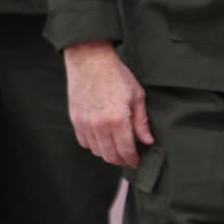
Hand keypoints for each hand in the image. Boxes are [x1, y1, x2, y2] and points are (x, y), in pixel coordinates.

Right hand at [64, 40, 153, 167]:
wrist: (90, 61)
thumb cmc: (116, 76)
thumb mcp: (137, 96)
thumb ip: (141, 122)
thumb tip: (147, 141)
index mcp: (118, 120)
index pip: (126, 150)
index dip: (132, 160)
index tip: (137, 162)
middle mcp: (99, 125)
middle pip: (110, 155)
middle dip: (121, 160)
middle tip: (128, 158)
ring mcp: (85, 124)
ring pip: (96, 151)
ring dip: (107, 153)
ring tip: (116, 148)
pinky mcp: (75, 120)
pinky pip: (84, 142)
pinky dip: (94, 145)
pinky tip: (102, 139)